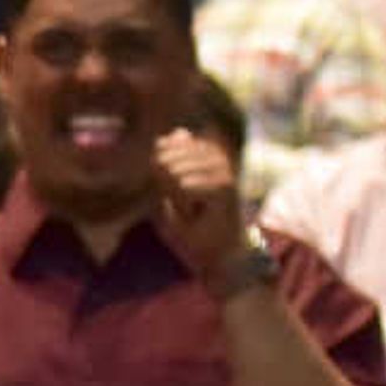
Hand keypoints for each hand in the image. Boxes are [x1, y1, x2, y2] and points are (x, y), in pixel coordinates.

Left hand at [152, 130, 247, 285]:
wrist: (221, 254)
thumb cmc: (194, 224)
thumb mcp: (171, 189)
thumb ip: (169, 160)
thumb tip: (175, 132)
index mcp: (204, 151)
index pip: (163, 148)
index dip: (160, 179)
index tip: (180, 196)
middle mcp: (217, 154)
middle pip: (164, 160)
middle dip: (167, 189)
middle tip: (189, 206)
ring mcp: (223, 167)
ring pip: (172, 174)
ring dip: (177, 199)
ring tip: (196, 210)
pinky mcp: (225, 183)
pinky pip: (183, 187)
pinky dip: (185, 206)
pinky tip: (201, 214)